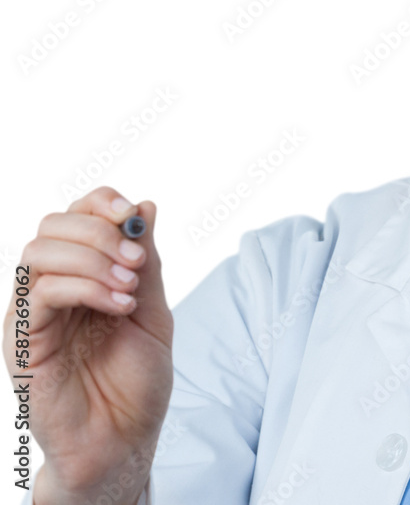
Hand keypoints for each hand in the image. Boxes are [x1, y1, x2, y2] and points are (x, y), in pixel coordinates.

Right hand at [3, 186, 172, 502]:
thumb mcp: (153, 310)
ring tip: (129, 286)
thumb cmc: (137, 380)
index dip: (101, 202)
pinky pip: (40, 293)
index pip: (77, 214)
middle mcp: (52, 287)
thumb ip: (146, 262)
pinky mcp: (24, 341)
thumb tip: (145, 206)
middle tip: (137, 260)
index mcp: (84, 274)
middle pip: (53, 225)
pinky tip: (118, 304)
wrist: (124, 438)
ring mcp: (34, 314)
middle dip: (99, 231)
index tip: (132, 211)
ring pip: (40, 252)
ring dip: (93, 258)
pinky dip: (84, 287)